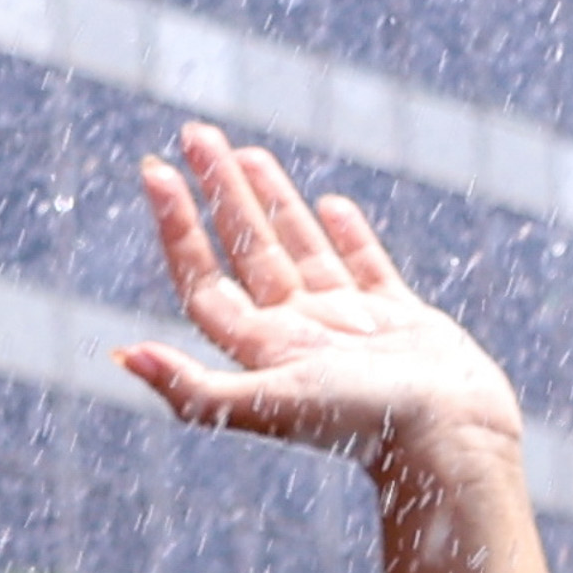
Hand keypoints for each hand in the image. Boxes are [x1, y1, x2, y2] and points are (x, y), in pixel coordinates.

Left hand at [120, 127, 526, 467]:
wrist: (451, 439)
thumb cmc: (361, 423)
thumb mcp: (269, 401)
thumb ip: (195, 388)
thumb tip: (122, 356)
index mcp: (264, 352)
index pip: (204, 281)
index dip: (177, 228)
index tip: (157, 172)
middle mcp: (300, 336)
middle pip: (246, 253)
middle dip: (220, 192)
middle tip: (196, 133)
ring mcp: (351, 328)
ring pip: (301, 252)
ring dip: (273, 202)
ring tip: (248, 152)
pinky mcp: (402, 322)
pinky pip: (366, 268)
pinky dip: (347, 235)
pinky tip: (330, 204)